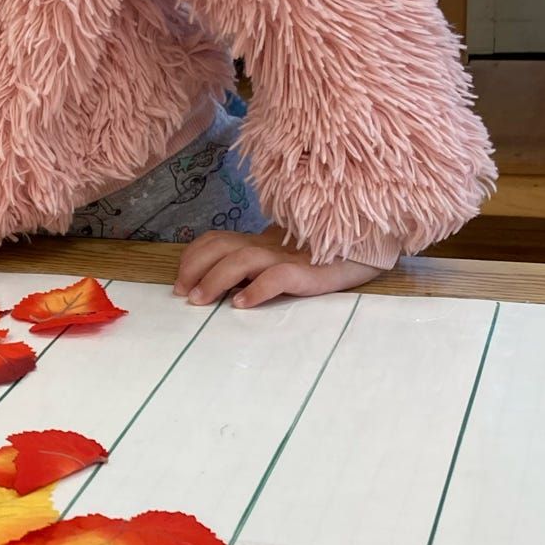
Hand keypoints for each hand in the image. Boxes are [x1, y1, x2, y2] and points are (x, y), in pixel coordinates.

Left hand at [173, 225, 383, 309]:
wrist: (365, 250)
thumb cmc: (318, 258)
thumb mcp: (280, 258)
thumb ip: (254, 264)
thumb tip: (220, 287)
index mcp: (259, 241)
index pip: (216, 239)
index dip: (193, 257)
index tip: (180, 280)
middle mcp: (268, 246)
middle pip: (220, 247)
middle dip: (195, 269)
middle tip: (184, 295)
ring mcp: (287, 257)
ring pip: (241, 260)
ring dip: (215, 280)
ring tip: (201, 301)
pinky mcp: (308, 272)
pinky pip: (277, 277)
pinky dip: (256, 290)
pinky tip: (242, 304)